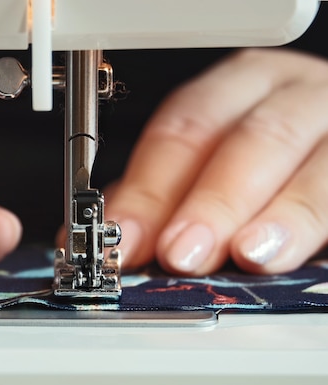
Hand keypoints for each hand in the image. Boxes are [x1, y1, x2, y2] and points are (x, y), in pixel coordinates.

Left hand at [104, 48, 327, 274]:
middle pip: (244, 138)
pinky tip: (290, 249)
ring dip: (274, 213)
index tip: (124, 234)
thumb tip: (118, 235)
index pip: (184, 129)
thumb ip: (168, 195)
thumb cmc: (272, 159)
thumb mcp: (215, 164)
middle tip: (180, 251)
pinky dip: (313, 220)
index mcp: (236, 88)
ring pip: (300, 156)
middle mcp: (287, 94)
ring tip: (246, 254)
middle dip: (209, 202)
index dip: (150, 187)